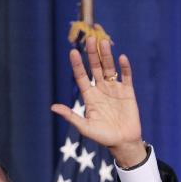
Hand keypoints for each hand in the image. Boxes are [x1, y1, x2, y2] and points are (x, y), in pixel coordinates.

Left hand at [51, 37, 145, 167]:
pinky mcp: (128, 92)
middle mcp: (101, 89)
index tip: (73, 52)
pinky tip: (121, 57)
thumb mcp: (84, 127)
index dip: (77, 65)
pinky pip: (126, 77)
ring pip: (109, 68)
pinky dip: (124, 67)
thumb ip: (71, 116)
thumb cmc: (102, 136)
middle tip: (89, 39)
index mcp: (89, 96)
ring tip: (103, 42)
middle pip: (95, 68)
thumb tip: (53, 107)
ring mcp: (114, 89)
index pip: (81, 77)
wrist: (122, 142)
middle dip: (92, 54)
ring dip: (106, 56)